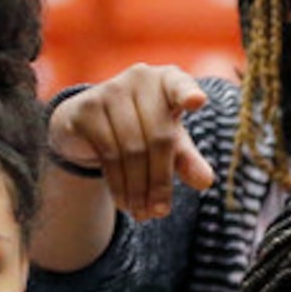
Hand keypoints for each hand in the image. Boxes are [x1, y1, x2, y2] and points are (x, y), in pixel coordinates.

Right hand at [48, 66, 215, 223]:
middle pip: (158, 137)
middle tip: (160, 212)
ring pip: (132, 150)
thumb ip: (188, 159)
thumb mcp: (171, 143)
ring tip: (143, 214)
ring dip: (138, 189)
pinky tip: (124, 202)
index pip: (180, 85)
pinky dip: (119, 184)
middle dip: (160, 181)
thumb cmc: (143, 128)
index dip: (187, 93)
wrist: (89, 123)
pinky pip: (108, 154)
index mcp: (168, 80)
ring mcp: (109, 90)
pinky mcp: (85, 109)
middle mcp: (139, 77)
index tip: (197, 101)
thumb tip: (205, 181)